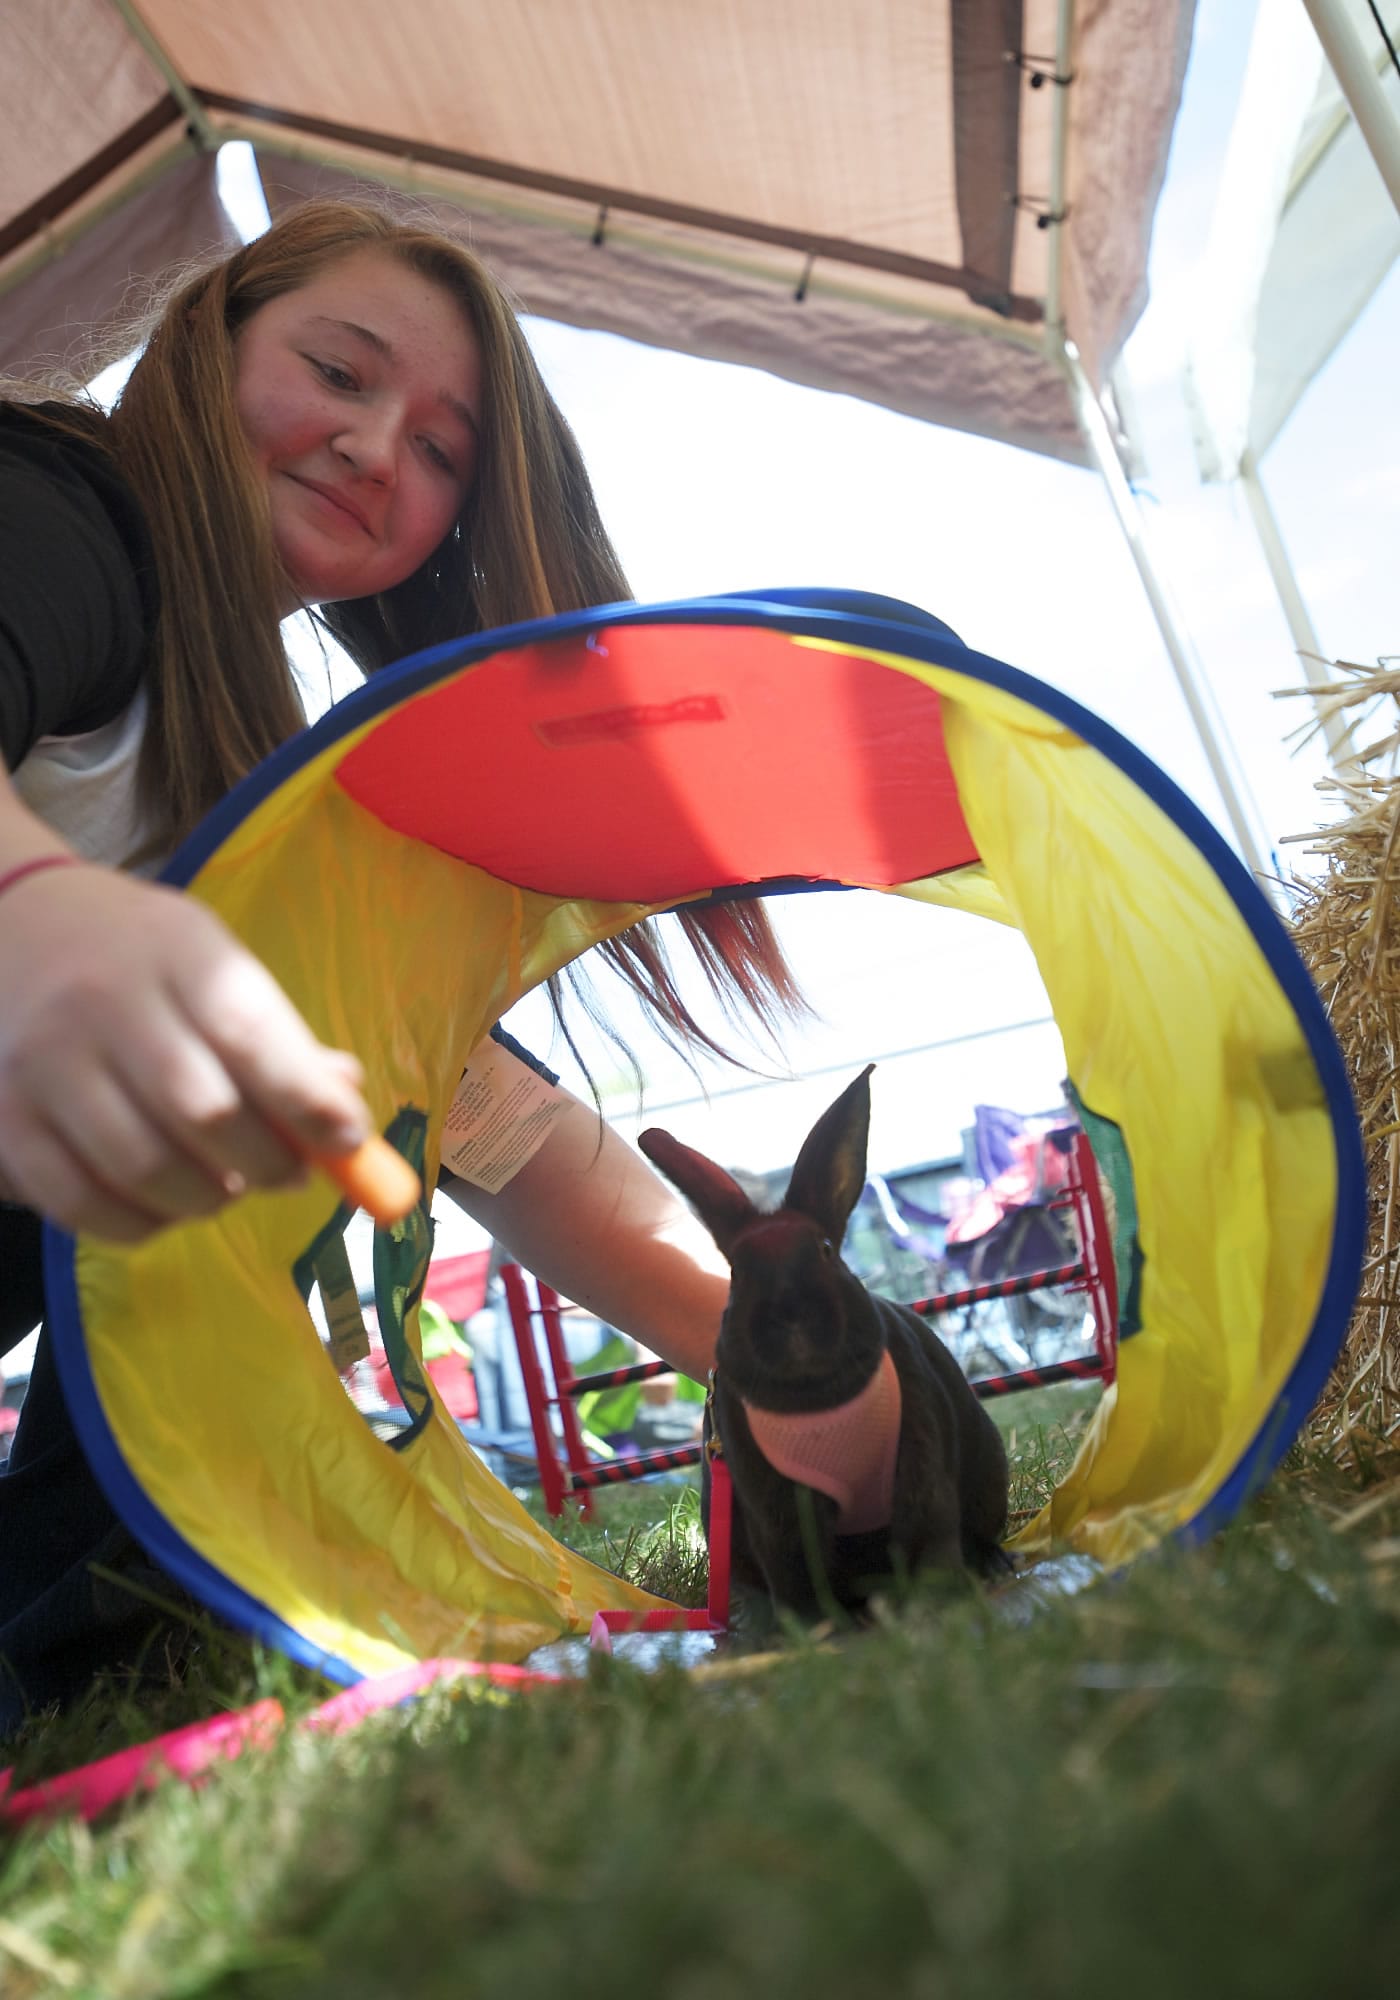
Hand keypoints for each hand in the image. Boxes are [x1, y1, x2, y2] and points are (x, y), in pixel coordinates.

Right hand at [0, 863, 371, 1241]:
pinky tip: (165, 1207)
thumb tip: (343, 1113)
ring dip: (208, 1199)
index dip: (308, 1101)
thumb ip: (274, 1037)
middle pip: (204, 1112)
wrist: (9, 928)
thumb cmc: (138, 957)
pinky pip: (81, 1202)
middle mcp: (101, 1003)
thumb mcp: (208, 963)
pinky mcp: (5, 1119)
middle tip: (290, 1175)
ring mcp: (43, 1064)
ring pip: (145, 1169)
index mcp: (173, 952)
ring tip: (227, 1188)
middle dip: (267, 1163)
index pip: (249, 1033)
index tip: (350, 1141)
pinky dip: (140, 1224)